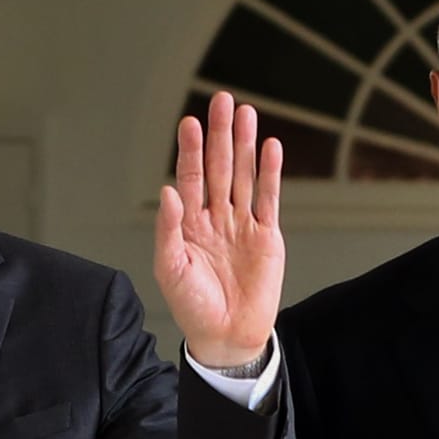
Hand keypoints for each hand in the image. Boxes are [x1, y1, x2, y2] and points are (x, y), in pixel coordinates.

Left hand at [153, 92, 288, 374]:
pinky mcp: (267, 236)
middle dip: (220, 135)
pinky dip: (270, 173)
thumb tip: (168, 190)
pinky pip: (269, 198)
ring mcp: (242, 224)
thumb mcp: (170, 269)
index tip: (189, 122)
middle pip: (218, 166)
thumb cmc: (193, 307)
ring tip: (246, 113)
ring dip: (245, 145)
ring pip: (244, 176)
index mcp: (189, 224)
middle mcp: (215, 218)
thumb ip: (168, 229)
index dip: (189, 150)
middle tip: (222, 101)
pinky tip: (270, 148)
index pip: (189, 177)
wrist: (227, 336)